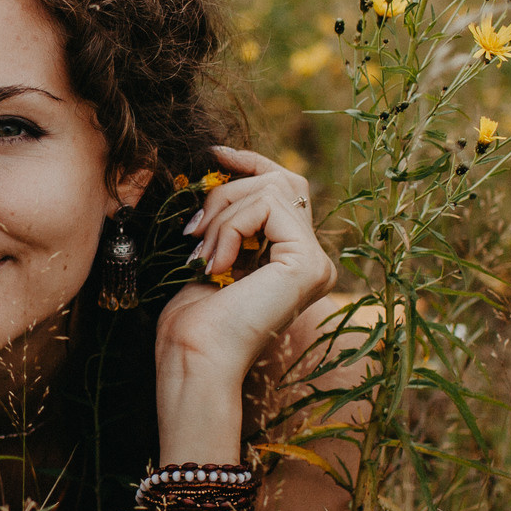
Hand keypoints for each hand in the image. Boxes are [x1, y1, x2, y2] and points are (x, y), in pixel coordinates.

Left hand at [156, 145, 336, 378]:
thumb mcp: (212, 253)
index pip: (286, 189)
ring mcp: (316, 263)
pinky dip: (231, 226)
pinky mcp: (308, 263)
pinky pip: (267, 207)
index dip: (252, 163)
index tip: (215, 153)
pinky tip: (217, 264)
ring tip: (202, 256)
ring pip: (271, 189)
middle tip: (193, 229)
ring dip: (222, 215)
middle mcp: (313, 261)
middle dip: (228, 191)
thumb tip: (222, 169)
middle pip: (280, 182)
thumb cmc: (194, 319)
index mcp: (293, 261)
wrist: (194, 357)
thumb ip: (230, 218)